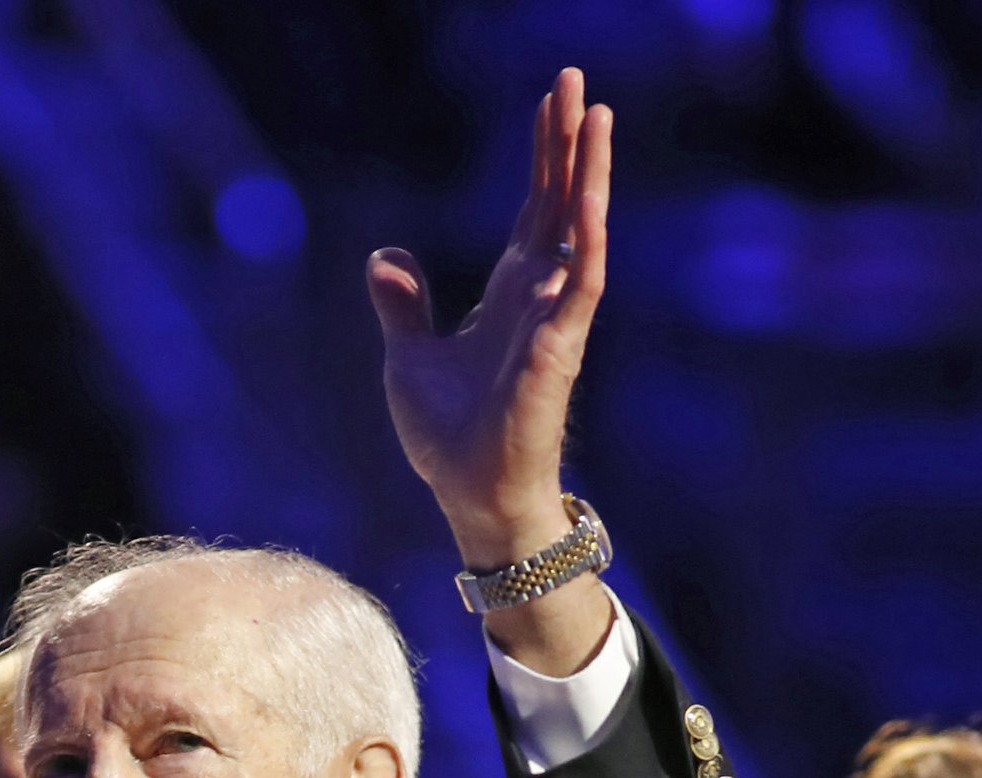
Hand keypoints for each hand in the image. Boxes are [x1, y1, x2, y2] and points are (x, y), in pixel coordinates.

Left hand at [368, 70, 612, 669]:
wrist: (469, 493)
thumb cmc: (449, 437)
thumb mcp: (409, 358)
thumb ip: (404, 307)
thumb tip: (383, 256)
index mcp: (508, 294)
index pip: (532, 209)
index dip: (541, 157)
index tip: (551, 104)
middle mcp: (539, 296)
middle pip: (559, 201)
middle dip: (567, 142)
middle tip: (576, 79)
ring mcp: (555, 317)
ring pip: (579, 227)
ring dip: (588, 172)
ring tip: (597, 113)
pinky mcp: (559, 346)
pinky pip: (580, 281)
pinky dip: (584, 237)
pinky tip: (587, 195)